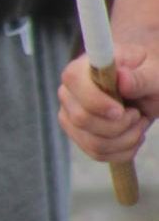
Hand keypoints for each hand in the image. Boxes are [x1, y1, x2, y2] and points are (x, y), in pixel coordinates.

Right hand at [57, 46, 152, 161]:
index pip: (73, 80)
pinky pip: (97, 154)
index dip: (95, 101)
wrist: (149, 89)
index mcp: (84, 66)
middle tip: (137, 114)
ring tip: (139, 123)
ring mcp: (71, 116)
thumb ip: (140, 77)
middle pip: (81, 119)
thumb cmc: (149, 75)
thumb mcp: (154, 73)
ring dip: (125, 139)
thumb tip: (121, 78)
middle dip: (118, 125)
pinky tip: (133, 134)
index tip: (120, 111)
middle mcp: (70, 92)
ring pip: (92, 142)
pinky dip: (123, 151)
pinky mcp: (79, 136)